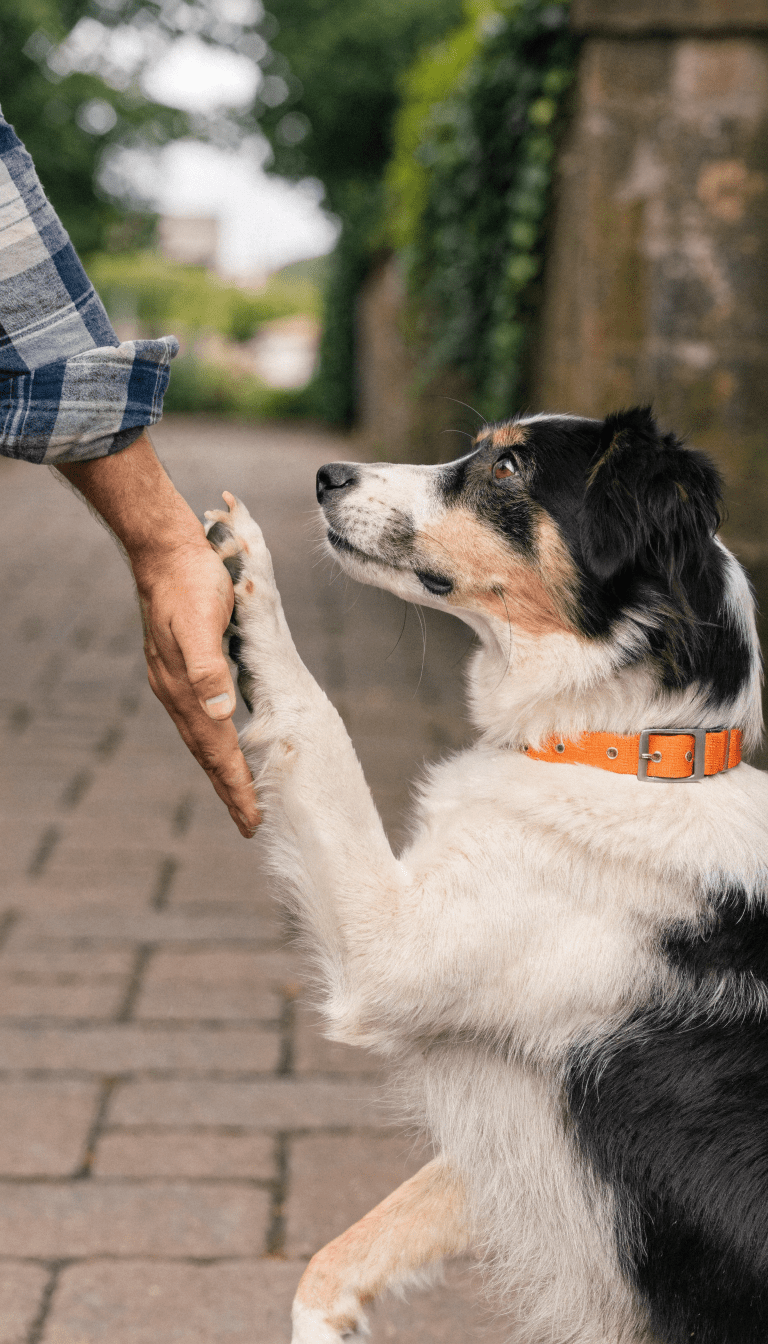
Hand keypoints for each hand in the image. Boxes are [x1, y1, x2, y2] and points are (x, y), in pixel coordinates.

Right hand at [57, 431, 260, 836]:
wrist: (164, 549)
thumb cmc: (191, 581)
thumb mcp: (201, 620)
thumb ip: (208, 667)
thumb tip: (218, 712)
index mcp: (186, 686)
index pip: (217, 748)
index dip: (236, 784)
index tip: (254, 818)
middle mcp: (178, 690)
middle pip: (207, 753)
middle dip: (229, 790)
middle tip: (250, 825)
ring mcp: (176, 681)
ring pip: (203, 739)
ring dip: (221, 770)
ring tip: (238, 797)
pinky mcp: (180, 668)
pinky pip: (199, 720)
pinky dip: (213, 743)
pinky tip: (220, 747)